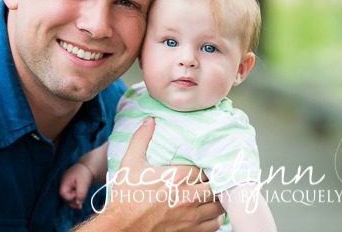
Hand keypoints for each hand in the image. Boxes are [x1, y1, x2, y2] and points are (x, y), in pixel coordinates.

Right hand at [60, 163, 93, 209]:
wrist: (86, 168)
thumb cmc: (84, 174)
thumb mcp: (84, 183)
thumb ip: (81, 194)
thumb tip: (78, 203)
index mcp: (64, 182)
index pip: (63, 194)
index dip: (70, 197)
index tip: (78, 194)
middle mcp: (62, 185)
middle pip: (64, 198)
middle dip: (72, 202)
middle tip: (80, 205)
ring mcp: (65, 187)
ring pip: (67, 199)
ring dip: (74, 202)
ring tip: (81, 203)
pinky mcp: (68, 189)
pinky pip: (69, 196)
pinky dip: (74, 199)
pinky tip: (79, 200)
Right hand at [75, 117, 223, 231]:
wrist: (122, 227)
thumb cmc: (126, 196)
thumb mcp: (131, 163)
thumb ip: (141, 139)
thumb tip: (150, 120)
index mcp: (178, 177)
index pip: (206, 167)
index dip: (206, 165)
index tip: (203, 164)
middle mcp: (189, 196)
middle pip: (217, 185)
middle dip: (214, 181)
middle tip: (209, 177)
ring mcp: (191, 216)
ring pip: (219, 205)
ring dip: (217, 198)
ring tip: (211, 193)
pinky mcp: (191, 231)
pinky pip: (215, 225)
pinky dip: (215, 218)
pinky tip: (207, 211)